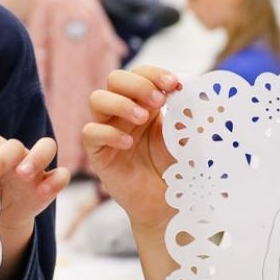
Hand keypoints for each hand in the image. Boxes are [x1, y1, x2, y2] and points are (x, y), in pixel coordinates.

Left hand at [0, 136, 70, 277]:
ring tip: (23, 174)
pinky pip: (61, 175)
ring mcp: (36, 166)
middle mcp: (14, 153)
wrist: (2, 216)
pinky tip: (42, 192)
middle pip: (12, 146)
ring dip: (35, 158)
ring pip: (46, 146)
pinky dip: (55, 180)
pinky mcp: (50, 183)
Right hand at [84, 66, 181, 233]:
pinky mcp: (98, 153)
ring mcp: (108, 130)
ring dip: (120, 103)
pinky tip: (128, 143)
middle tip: (158, 100)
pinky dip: (109, 133)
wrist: (168, 205)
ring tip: (142, 118)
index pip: (141, 74)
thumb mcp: (187, 137)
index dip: (154, 74)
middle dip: (137, 84)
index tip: (174, 84)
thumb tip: (189, 88)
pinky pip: (90, 133)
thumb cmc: (178, 170)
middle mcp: (124, 113)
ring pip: (97, 99)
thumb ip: (187, 113)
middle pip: (115, 79)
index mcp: (146, 104)